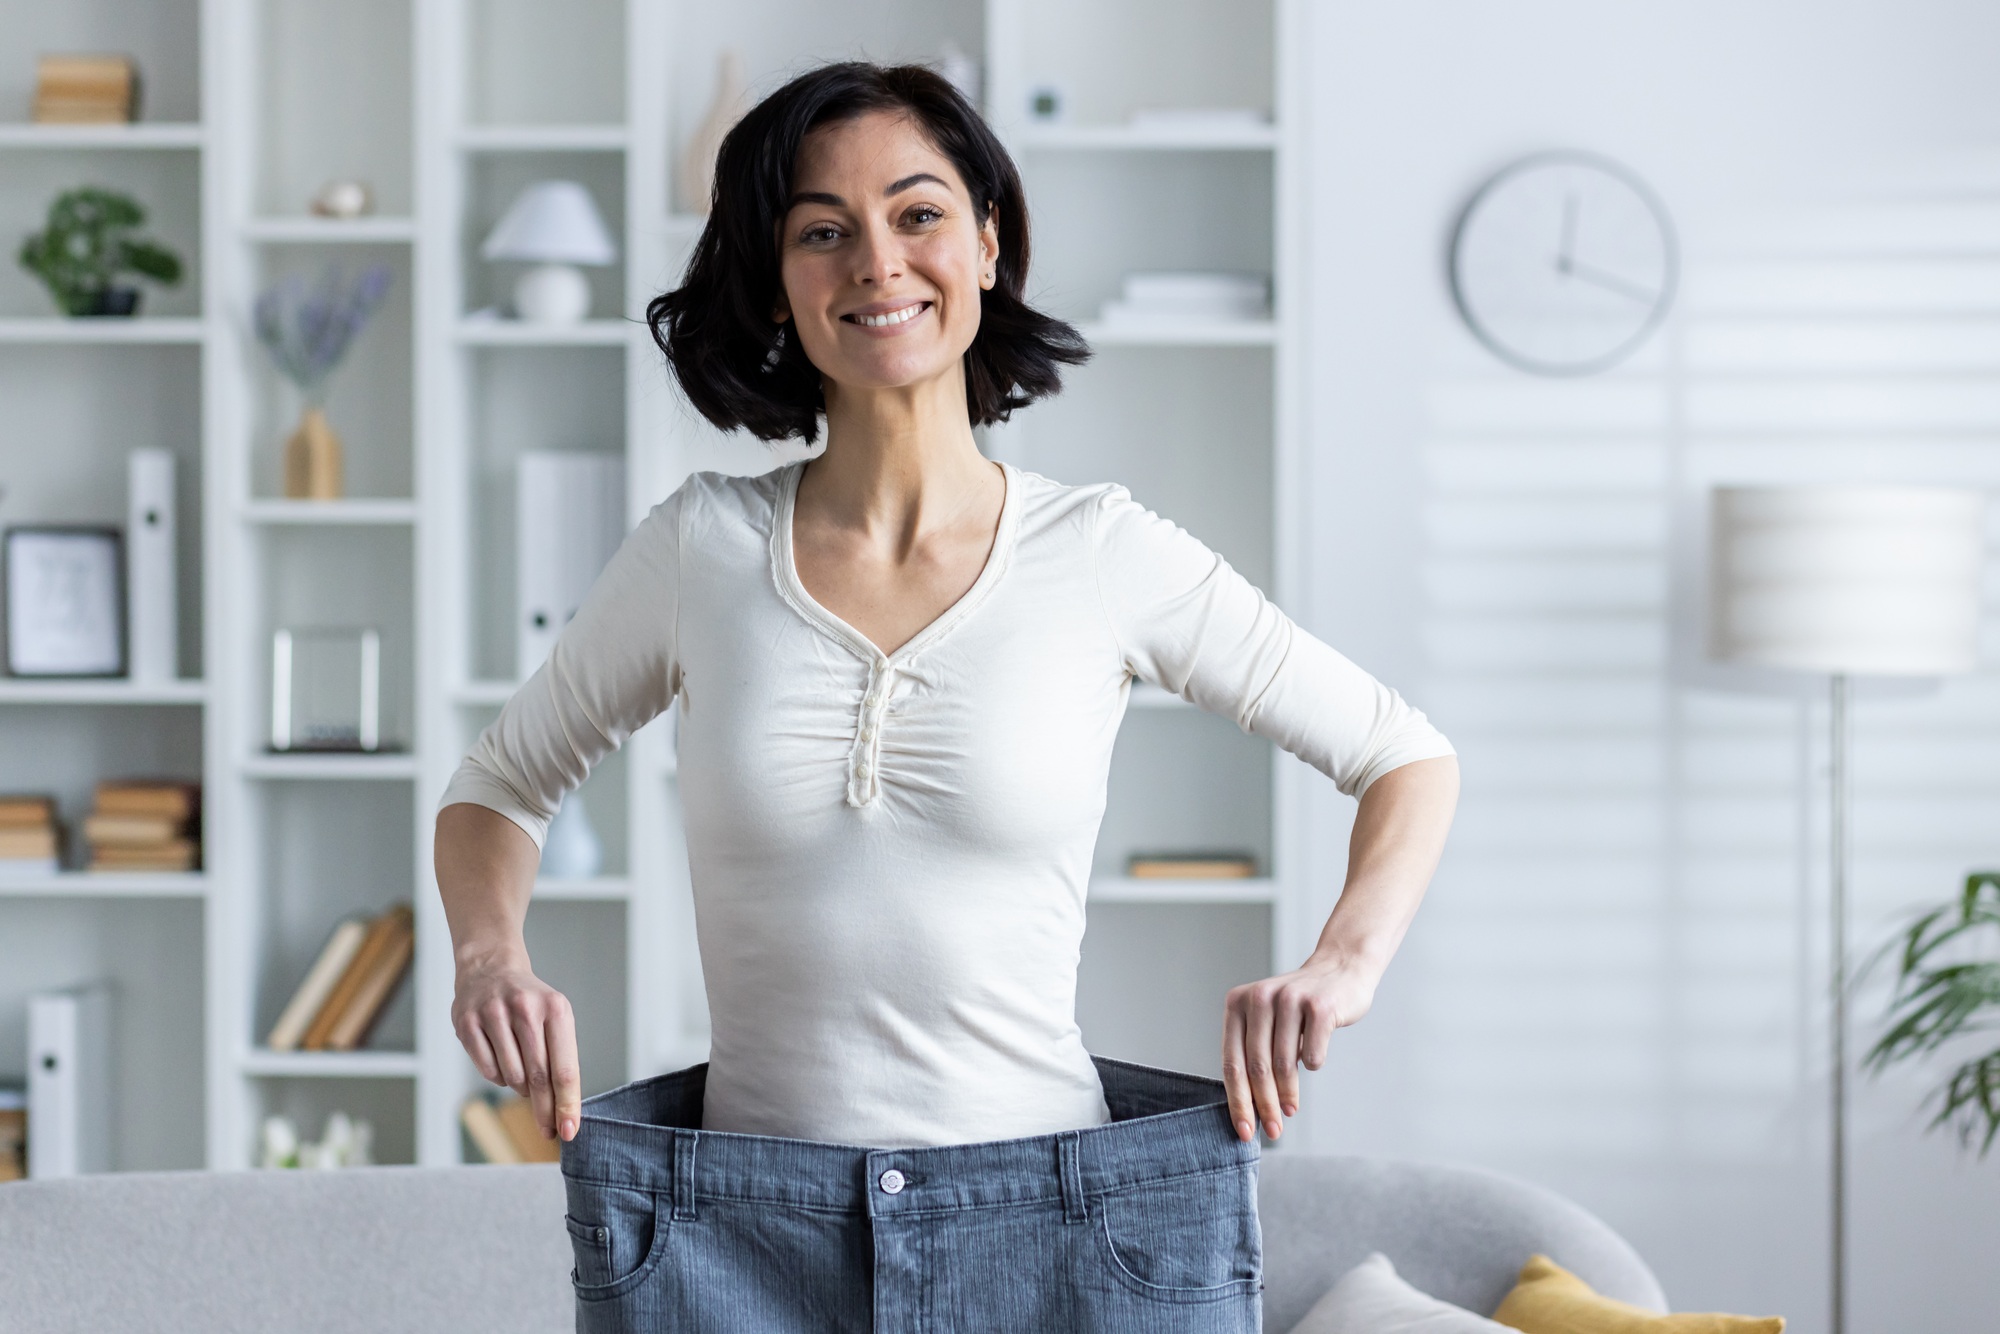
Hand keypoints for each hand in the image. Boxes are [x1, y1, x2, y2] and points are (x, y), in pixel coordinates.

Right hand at [453, 946, 582, 1141]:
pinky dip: (498, 1076)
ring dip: (520, 1087)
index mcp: (556, 1009)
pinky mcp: (467, 1023)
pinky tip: (501, 1061)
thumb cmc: (530, 1005)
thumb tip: (565, 1110)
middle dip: (545, 1111)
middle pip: (539, 1078)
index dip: (567, 1105)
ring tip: (522, 1071)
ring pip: (512, 1077)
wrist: (491, 969)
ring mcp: (493, 1014)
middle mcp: (526, 1009)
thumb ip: (561, 1059)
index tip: (570, 1131)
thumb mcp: (555, 1020)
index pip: (565, 1069)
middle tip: (549, 1132)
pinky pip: (487, 1070)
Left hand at [1221, 950, 1383, 1142]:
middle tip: (1273, 1131)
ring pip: (1283, 1065)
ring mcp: (1290, 999)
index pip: (1232, 1062)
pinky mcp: (1319, 1006)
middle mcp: (1259, 998)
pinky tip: (1314, 1061)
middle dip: (1264, 1106)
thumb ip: (1254, 1053)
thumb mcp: (1266, 1021)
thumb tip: (1250, 1109)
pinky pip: (1313, 1055)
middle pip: (1256, 1067)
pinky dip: (1313, 1066)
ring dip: (1287, 1095)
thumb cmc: (1300, 1008)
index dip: (1238, 1101)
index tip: (1244, 1131)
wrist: (1340, 971)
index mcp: (1237, 1003)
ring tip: (1291, 1111)